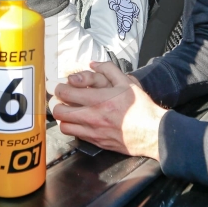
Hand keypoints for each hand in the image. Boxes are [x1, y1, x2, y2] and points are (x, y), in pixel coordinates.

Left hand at [50, 61, 165, 159]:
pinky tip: (79, 122)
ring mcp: (93, 132)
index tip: (57, 86)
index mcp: (99, 100)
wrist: (152, 133)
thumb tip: (92, 64)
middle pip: (59, 111)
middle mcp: (93, 117)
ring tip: (67, 111)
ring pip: (64, 126)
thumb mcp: (127, 82)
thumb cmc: (140, 107)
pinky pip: (76, 136)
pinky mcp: (96, 143)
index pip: (66, 93)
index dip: (57, 88)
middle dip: (55, 103)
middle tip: (59, 99)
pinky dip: (73, 128)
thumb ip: (108, 69)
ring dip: (62, 118)